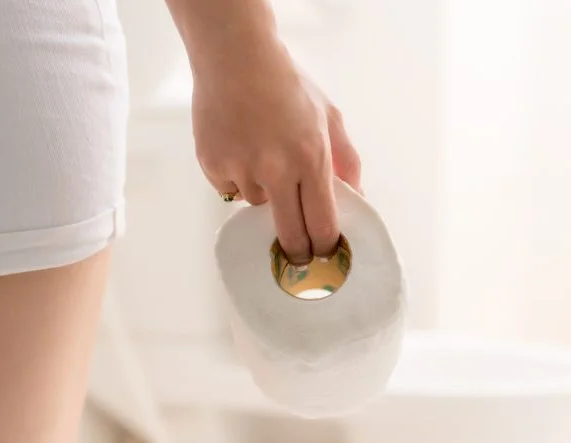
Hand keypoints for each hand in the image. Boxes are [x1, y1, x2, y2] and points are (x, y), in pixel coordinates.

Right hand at [191, 40, 360, 264]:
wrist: (235, 58)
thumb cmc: (287, 85)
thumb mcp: (329, 116)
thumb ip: (347, 160)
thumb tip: (356, 198)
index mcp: (311, 158)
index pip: (322, 223)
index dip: (325, 246)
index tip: (325, 255)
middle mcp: (276, 170)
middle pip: (289, 234)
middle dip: (297, 251)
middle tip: (298, 255)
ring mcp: (241, 170)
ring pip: (257, 206)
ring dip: (263, 194)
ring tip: (261, 156)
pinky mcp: (213, 166)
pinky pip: (229, 190)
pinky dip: (235, 179)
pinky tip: (239, 148)